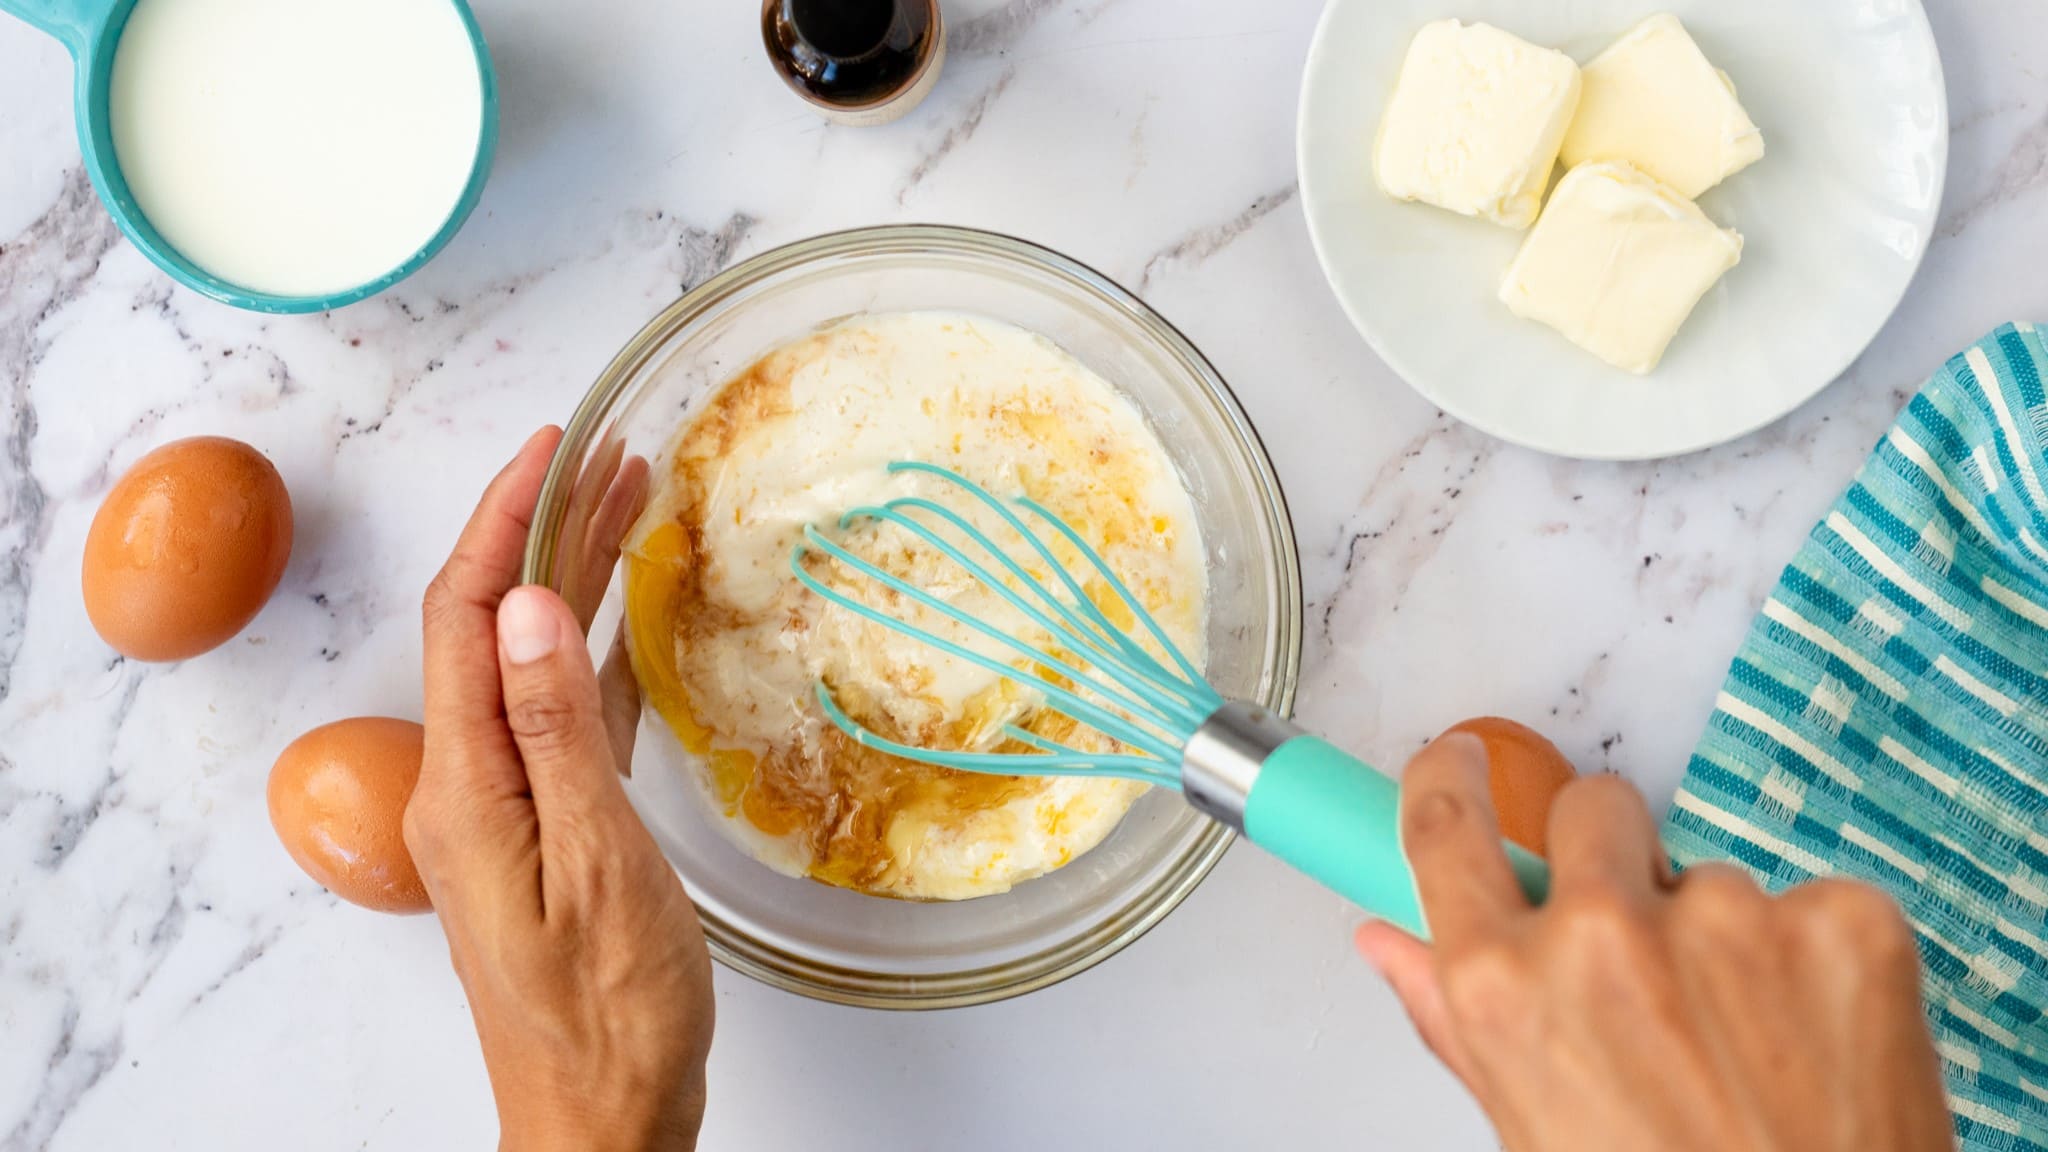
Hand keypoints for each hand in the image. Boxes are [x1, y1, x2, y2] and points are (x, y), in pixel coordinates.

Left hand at [407, 427, 712, 1151]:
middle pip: (495, 628)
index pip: (464, 617)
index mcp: (468, 788)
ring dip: (574, 583)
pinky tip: (629, 622)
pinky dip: (596, 655)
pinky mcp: (550, 833)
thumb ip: (557, 730)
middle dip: (546, 531)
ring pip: (533, 664)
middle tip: (613, 456)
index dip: (503, 519)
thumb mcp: (594, 862)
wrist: (605, 1118)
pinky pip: (564, 717)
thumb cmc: (609, 1013)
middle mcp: (473, 788)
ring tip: (632, 506)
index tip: (554, 444)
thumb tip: (524, 606)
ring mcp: (508, 810)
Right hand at [1355, 732, 1952, 1151]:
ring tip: (1748, 1045)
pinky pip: (1814, 902)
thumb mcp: (1529, 1124)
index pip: (1445, 828)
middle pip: (1594, 810)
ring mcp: (1732, 920)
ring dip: (1726, 937)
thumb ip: (1455, 1015)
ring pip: (1712, 875)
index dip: (1447, 777)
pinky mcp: (1845, 922)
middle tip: (1652, 953)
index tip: (1459, 759)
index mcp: (1506, 989)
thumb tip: (1387, 942)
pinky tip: (1816, 1040)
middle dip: (1616, 859)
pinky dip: (1818, 961)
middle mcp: (1604, 936)